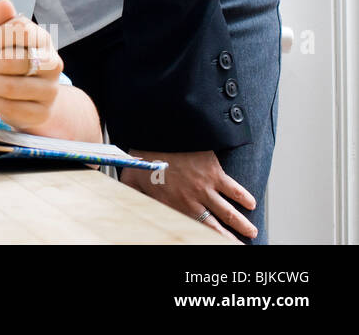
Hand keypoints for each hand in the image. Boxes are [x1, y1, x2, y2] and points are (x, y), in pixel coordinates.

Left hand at [0, 0, 63, 130]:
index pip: (22, 30)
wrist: (37, 96)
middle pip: (14, 61)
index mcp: (44, 40)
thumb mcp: (9, 38)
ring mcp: (49, 91)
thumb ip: (4, 22)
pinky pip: (10, 108)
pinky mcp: (41, 113)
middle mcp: (52, 65)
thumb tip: (4, 3)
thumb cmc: (18, 60)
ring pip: (10, 87)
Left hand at [120, 148, 256, 242]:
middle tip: (239, 245)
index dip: (206, 237)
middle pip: (215, 226)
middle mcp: (191, 201)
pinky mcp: (214, 172)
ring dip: (242, 223)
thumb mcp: (131, 178)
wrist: (158, 133)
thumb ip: (132, 193)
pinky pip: (234, 189)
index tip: (216, 242)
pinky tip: (252, 204)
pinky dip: (245, 197)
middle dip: (229, 238)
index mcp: (172, 205)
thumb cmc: (142, 155)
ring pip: (228, 212)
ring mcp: (205, 187)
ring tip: (251, 232)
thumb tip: (125, 200)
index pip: (193, 228)